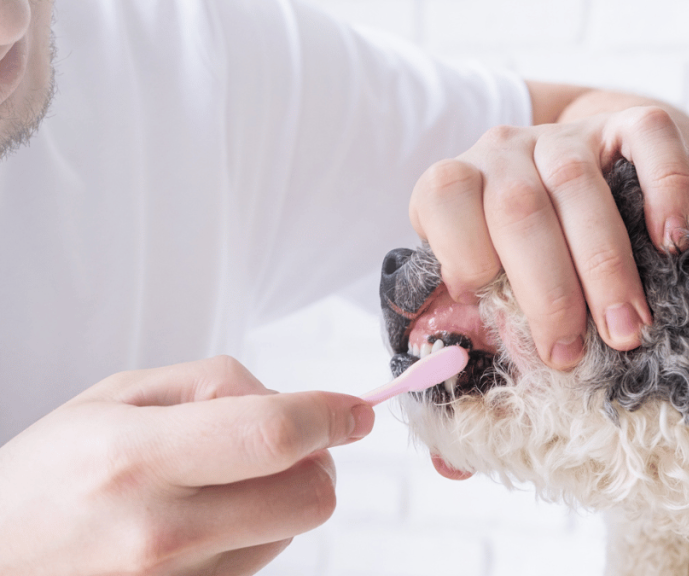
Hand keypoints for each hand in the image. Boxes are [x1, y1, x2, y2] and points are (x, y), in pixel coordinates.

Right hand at [0, 356, 373, 574]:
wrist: (0, 559)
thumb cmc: (54, 472)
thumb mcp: (118, 396)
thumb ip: (216, 385)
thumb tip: (294, 400)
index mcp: (138, 459)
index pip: (272, 436)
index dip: (329, 418)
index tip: (355, 411)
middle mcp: (161, 531)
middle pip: (309, 497)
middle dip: (319, 460)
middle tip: (293, 441)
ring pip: (294, 529)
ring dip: (285, 493)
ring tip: (225, 478)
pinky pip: (264, 560)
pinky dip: (259, 528)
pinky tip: (213, 514)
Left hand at [410, 105, 688, 369]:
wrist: (576, 185)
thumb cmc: (519, 254)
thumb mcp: (481, 282)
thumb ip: (467, 312)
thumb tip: (454, 355)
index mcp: (457, 185)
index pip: (445, 196)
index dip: (465, 254)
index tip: (493, 311)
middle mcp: (504, 150)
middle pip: (519, 209)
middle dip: (548, 292)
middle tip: (571, 352)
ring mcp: (565, 134)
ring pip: (577, 183)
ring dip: (606, 267)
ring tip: (627, 327)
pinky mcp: (624, 122)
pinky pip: (648, 135)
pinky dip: (665, 188)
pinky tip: (673, 242)